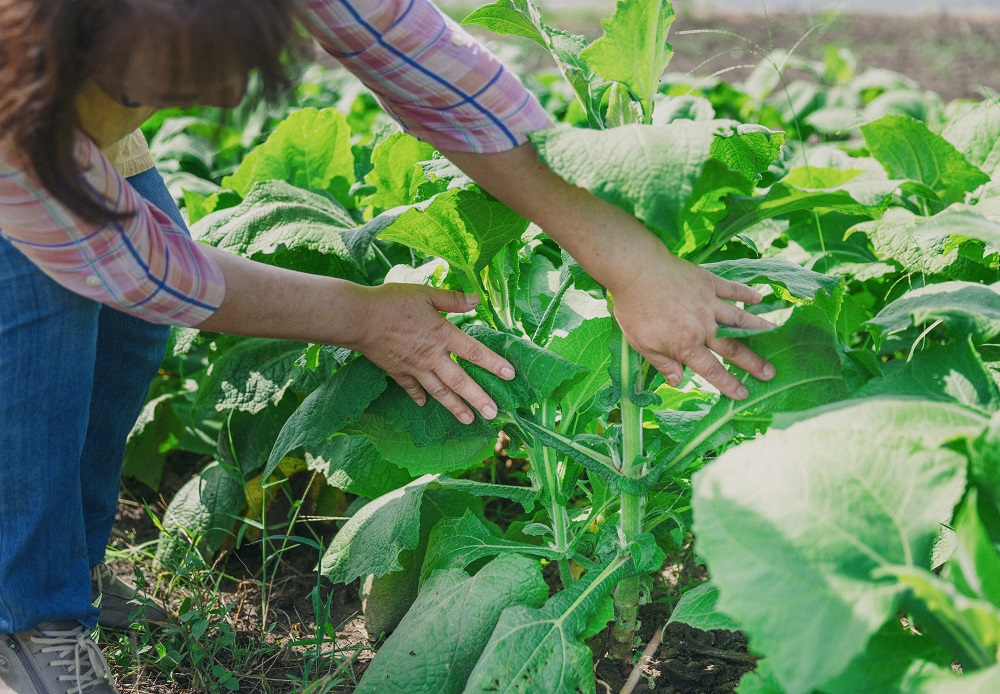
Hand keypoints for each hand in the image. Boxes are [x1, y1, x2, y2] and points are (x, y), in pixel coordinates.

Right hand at [349, 283, 514, 422]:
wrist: (359, 318)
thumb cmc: (392, 301)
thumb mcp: (425, 294)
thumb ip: (452, 299)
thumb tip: (477, 299)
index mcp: (442, 334)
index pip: (473, 352)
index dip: (493, 364)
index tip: (510, 376)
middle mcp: (432, 356)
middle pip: (459, 381)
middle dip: (478, 398)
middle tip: (494, 413)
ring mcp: (415, 367)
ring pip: (439, 391)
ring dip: (455, 406)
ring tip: (470, 419)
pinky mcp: (398, 372)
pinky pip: (412, 388)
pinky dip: (420, 397)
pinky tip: (425, 405)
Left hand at [609, 244, 775, 399]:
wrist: (637, 271)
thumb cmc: (634, 309)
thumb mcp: (642, 344)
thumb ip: (663, 364)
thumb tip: (678, 381)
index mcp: (687, 344)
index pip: (712, 370)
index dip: (728, 383)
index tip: (744, 394)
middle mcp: (704, 326)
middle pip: (733, 348)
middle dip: (753, 362)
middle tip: (771, 372)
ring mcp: (708, 303)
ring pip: (738, 319)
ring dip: (758, 328)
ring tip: (775, 334)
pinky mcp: (708, 282)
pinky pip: (731, 289)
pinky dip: (746, 293)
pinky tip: (759, 298)